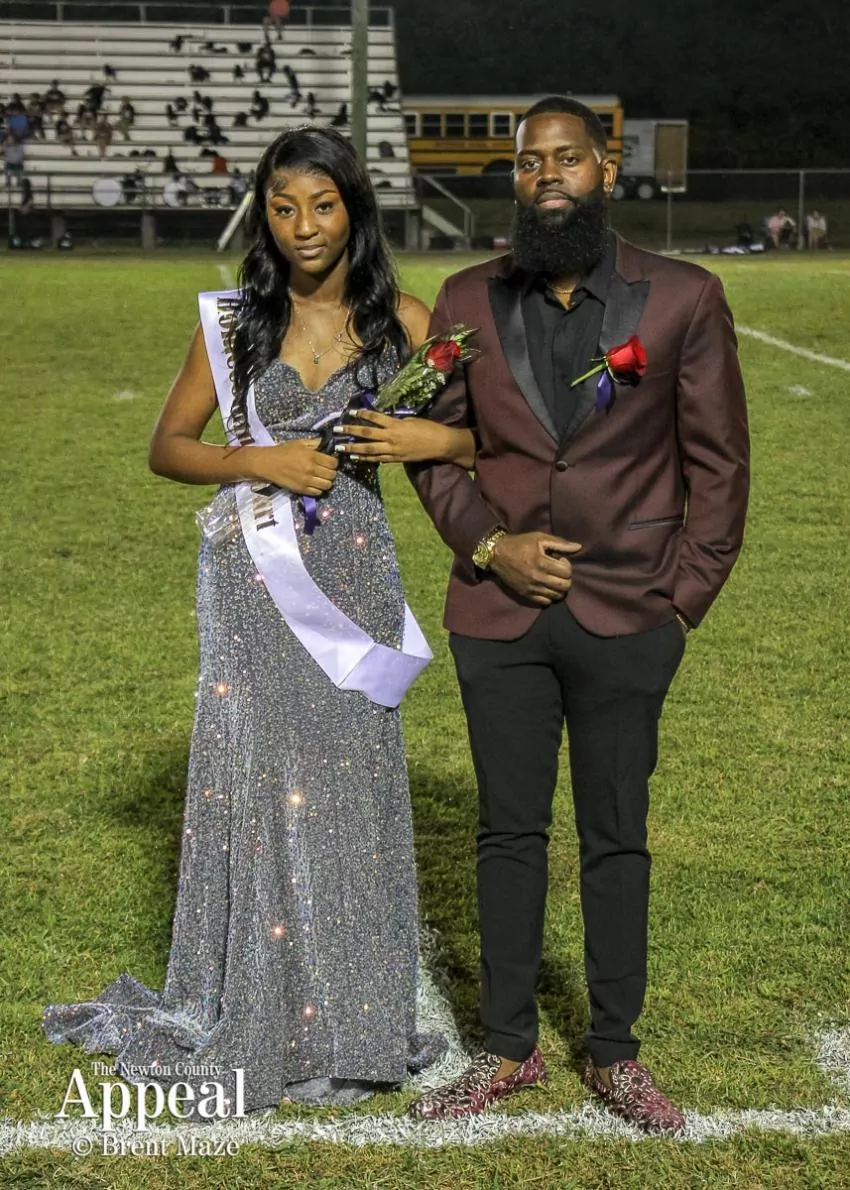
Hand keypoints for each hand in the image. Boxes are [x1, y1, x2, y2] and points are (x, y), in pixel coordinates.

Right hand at [251, 438, 338, 496]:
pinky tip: (314, 484)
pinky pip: (317, 493)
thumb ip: (315, 443)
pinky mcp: (301, 489)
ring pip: (327, 485)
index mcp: (312, 456)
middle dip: (331, 472)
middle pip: (332, 475)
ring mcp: (306, 481)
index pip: (333, 463)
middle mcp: (311, 469)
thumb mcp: (300, 443)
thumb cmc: (283, 451)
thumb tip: (328, 444)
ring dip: (326, 482)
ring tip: (321, 478)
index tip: (330, 462)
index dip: (334, 462)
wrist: (268, 463)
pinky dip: (318, 489)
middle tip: (326, 470)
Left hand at [335, 410, 469, 464]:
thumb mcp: (411, 420)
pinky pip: (377, 459)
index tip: (351, 412)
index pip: (375, 417)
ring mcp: (393, 450)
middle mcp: (391, 437)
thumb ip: (395, 421)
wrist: (440, 444)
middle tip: (337, 430)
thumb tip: (383, 422)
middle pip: (367, 434)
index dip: (362, 414)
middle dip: (350, 431)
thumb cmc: (428, 428)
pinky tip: (355, 458)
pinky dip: (366, 459)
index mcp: (396, 424)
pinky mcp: (396, 459)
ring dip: (353, 448)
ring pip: (369, 449)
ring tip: (341, 448)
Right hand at [490, 532, 581, 605]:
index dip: (567, 565)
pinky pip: (545, 602)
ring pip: (557, 596)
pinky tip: (546, 587)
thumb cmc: (520, 544)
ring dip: (559, 588)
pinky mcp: (525, 594)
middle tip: (558, 571)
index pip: (567, 572)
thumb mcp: (540, 538)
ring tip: (553, 579)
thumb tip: (578, 547)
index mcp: (542, 562)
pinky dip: (549, 596)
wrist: (497, 554)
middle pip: (565, 586)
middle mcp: (538, 577)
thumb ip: (560, 543)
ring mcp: (531, 588)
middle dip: (566, 578)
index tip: (559, 560)